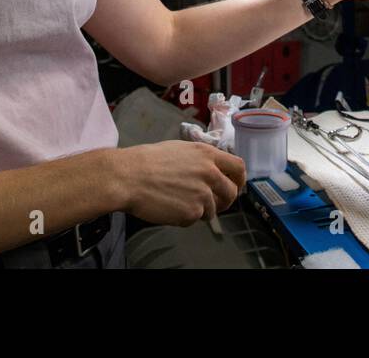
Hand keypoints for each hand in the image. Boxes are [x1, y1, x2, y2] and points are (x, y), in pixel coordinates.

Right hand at [114, 141, 246, 226]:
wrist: (129, 177)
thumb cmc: (148, 161)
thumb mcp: (180, 149)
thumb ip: (201, 160)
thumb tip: (212, 171)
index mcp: (207, 155)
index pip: (238, 167)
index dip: (239, 179)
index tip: (236, 185)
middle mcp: (210, 174)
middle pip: (232, 192)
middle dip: (225, 200)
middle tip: (214, 203)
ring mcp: (202, 195)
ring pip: (212, 210)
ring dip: (200, 209)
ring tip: (178, 201)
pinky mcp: (192, 213)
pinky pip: (195, 219)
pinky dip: (185, 217)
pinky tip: (169, 206)